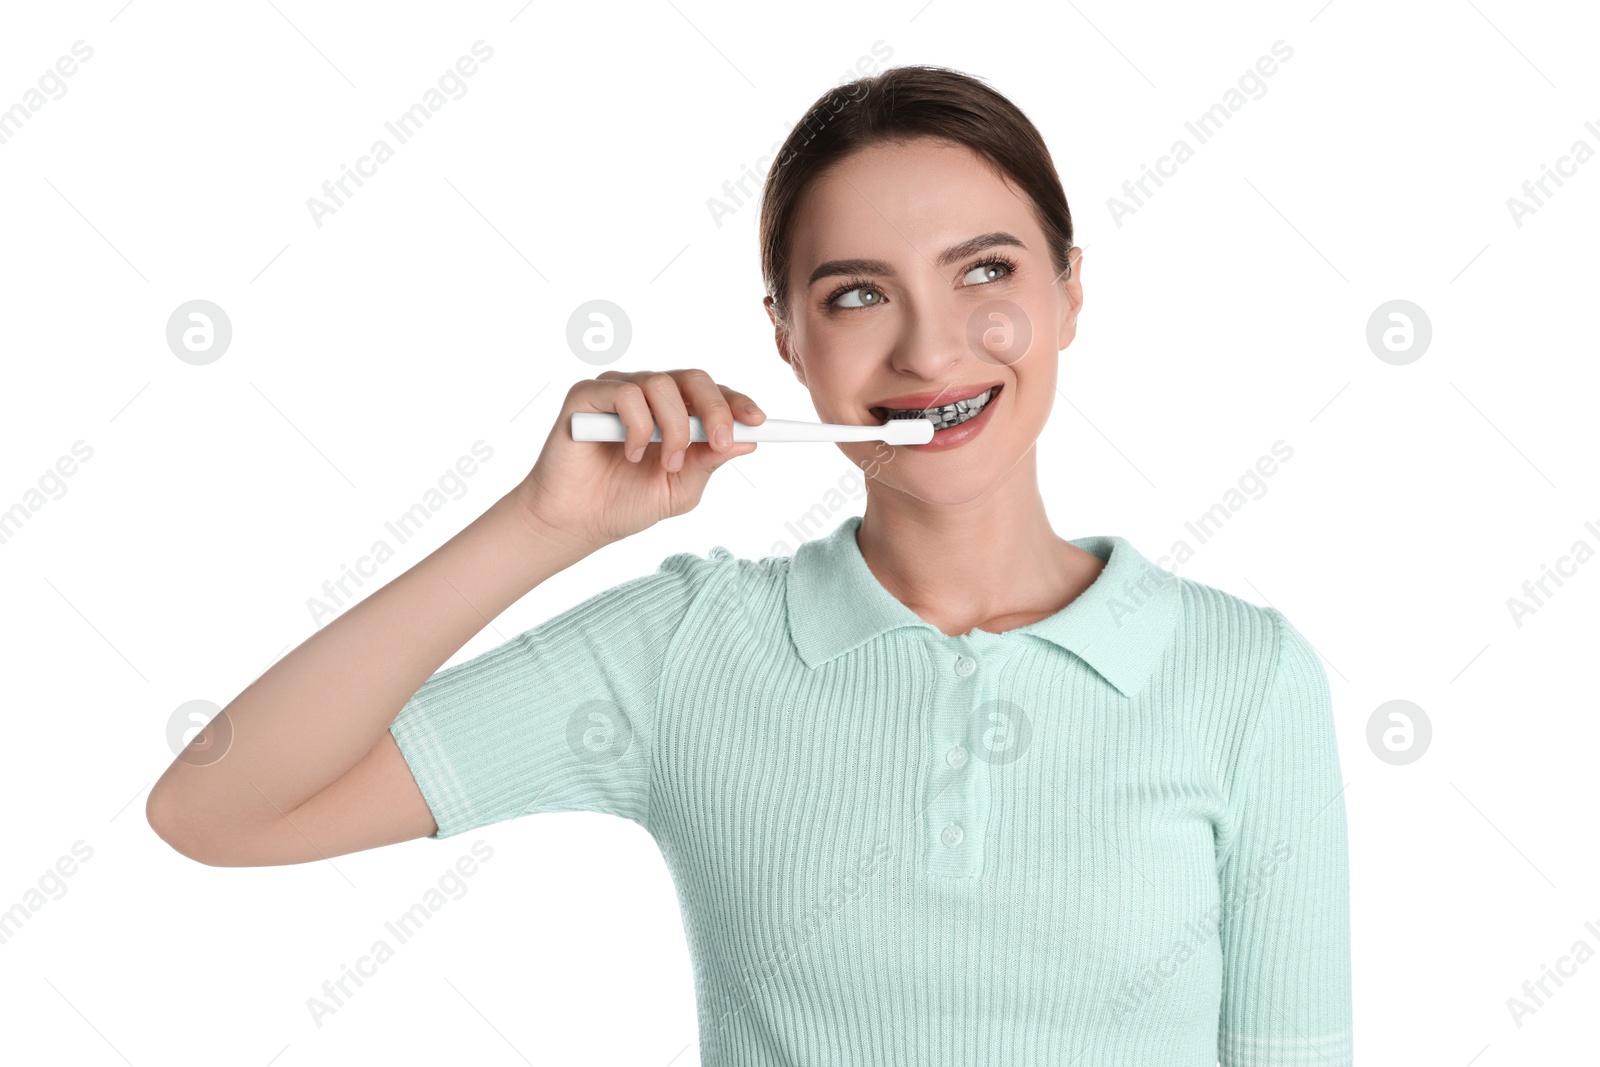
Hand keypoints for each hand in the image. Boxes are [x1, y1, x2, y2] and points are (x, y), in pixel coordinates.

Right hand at [513, 368, 764, 548]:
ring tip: (667, 465)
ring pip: (661, 383)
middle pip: (693, 378)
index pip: (712, 394)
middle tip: (721, 442)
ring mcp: (617, 391)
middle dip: (715, 409)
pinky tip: (632, 454)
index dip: (737, 402)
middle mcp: (648, 394)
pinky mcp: (587, 396)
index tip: (760, 422)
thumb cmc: (624, 504)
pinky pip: (625, 394)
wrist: (577, 523)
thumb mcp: (681, 489)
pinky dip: (638, 427)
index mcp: (674, 412)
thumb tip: (748, 440)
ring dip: (674, 428)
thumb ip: (709, 462)